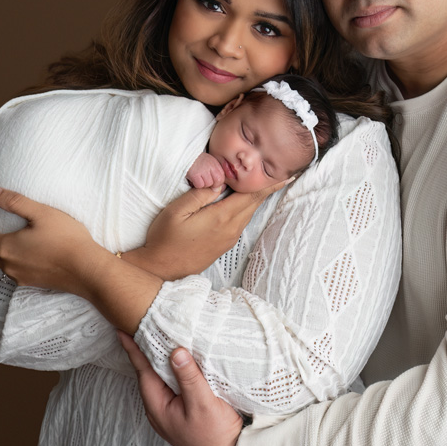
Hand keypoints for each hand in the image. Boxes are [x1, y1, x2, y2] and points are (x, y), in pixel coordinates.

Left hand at [0, 186, 103, 297]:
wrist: (87, 270)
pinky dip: (9, 262)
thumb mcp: (41, 213)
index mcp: (6, 247)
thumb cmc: (67, 239)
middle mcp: (8, 265)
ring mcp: (20, 276)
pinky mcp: (32, 283)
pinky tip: (22, 255)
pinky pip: (12, 272)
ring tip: (5, 240)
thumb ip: (13, 201)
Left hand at [118, 331, 241, 445]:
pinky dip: (173, 370)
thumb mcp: (202, 404)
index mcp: (158, 408)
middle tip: (139, 328)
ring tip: (156, 338)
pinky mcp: (183, 411)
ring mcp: (171, 411)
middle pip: (149, 375)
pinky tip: (178, 361)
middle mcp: (160, 410)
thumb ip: (188, 378)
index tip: (122, 331)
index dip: (133, 350)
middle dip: (144, 352)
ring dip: (160, 360)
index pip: (143, 372)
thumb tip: (175, 352)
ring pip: (161, 380)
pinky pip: (173, 385)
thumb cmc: (216, 435)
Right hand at [130, 181, 287, 280]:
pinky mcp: (223, 245)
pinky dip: (246, 209)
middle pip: (253, 204)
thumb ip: (200, 194)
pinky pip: (241, 223)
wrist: (160, 270)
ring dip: (257, 199)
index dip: (269, 185)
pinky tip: (243, 203)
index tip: (286, 175)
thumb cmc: (164, 239)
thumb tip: (220, 182)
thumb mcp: (176, 211)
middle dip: (267, 189)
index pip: (251, 196)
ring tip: (265, 186)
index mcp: (221, 218)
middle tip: (281, 175)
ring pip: (248, 214)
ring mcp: (228, 239)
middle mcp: (230, 229)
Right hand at [186, 152, 225, 189]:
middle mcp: (210, 165)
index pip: (222, 178)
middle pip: (217, 182)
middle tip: (203, 181)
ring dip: (202, 184)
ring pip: (208, 184)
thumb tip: (218, 189)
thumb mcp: (208, 164)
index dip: (217, 183)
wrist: (184, 155)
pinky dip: (195, 185)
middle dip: (211, 185)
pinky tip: (192, 179)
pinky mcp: (195, 174)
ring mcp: (203, 169)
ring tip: (197, 178)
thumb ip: (215, 174)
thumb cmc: (196, 161)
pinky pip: (199, 185)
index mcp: (215, 163)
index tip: (210, 183)